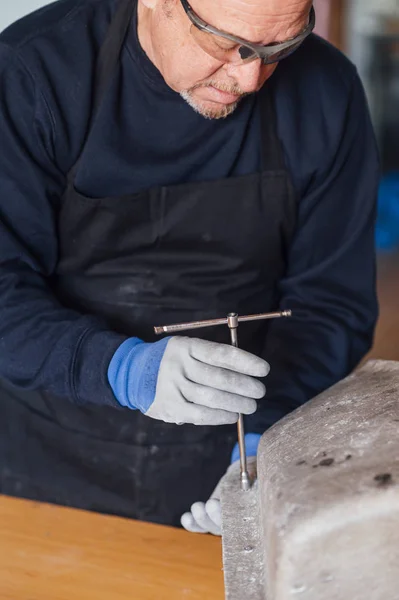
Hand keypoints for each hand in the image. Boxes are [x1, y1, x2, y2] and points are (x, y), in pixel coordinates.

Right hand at [109, 336, 268, 425]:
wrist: (132, 373)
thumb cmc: (171, 361)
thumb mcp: (186, 349)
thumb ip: (210, 358)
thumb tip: (245, 372)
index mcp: (187, 346)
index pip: (222, 353)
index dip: (246, 362)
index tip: (264, 370)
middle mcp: (179, 364)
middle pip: (219, 377)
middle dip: (245, 385)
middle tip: (260, 391)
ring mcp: (172, 386)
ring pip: (212, 397)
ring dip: (237, 403)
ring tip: (250, 405)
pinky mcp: (169, 407)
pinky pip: (200, 414)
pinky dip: (220, 416)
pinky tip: (233, 415)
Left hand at [181, 457, 256, 535]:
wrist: (243, 475)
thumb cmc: (252, 473)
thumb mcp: (254, 472)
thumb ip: (253, 476)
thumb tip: (251, 476)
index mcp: (252, 515)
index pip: (246, 523)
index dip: (237, 519)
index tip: (230, 510)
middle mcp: (237, 524)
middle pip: (226, 526)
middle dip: (216, 515)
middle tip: (212, 503)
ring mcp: (222, 524)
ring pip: (211, 526)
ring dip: (202, 518)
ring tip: (197, 506)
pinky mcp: (209, 520)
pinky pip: (199, 527)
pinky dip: (192, 524)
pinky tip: (186, 518)